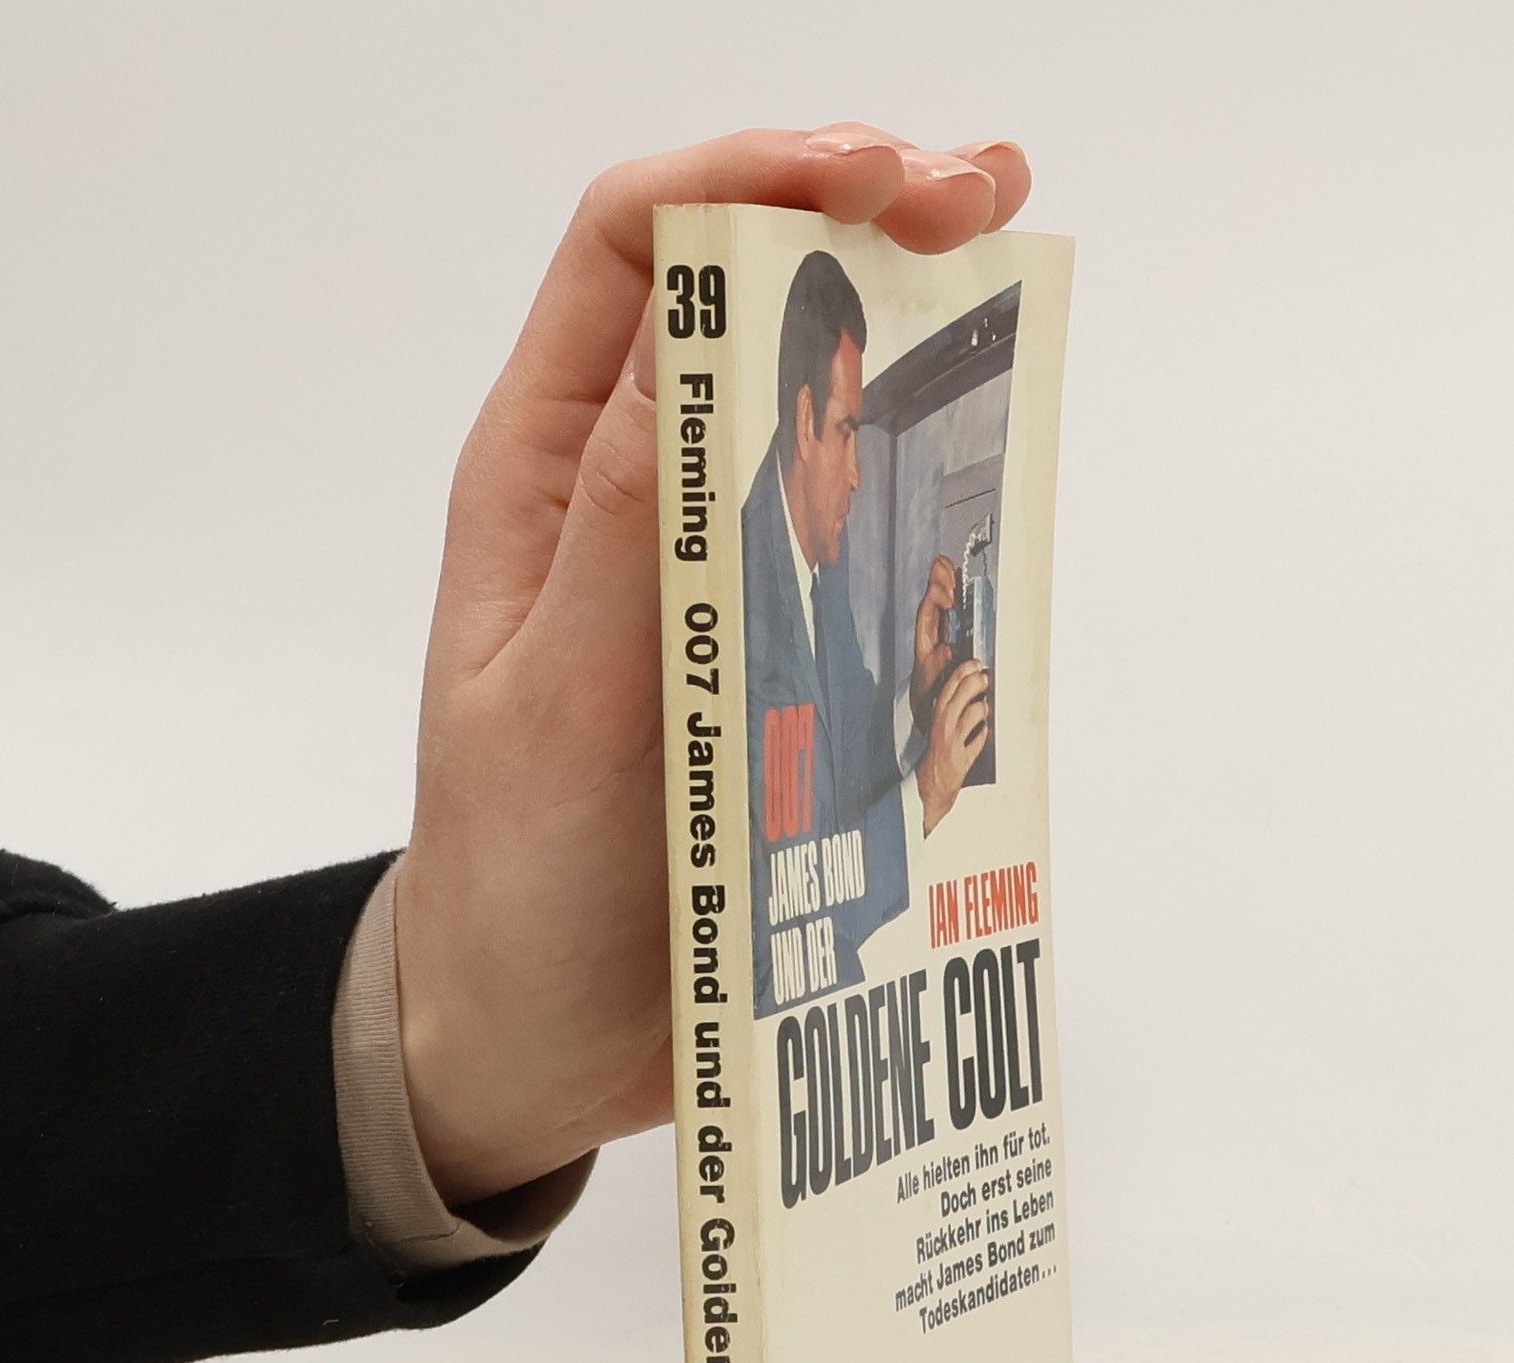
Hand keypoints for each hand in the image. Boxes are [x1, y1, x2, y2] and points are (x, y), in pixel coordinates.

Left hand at [394, 124, 1033, 1203]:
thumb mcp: (546, 710)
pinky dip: (927, 495)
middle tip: (986, 199)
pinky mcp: (777, 659)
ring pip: (815, 415)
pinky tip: (986, 469)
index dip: (750, 180)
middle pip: (740, 306)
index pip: (634, 255)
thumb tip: (702, 355)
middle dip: (857, 224)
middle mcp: (631, 505)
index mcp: (543, 481)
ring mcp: (713, 580)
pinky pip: (861, 549)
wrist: (535, 1036)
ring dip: (905, 344)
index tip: (880, 176)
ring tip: (1001, 299)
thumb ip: (621, 542)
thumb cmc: (512, 881)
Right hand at [917, 659, 990, 836]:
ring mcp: (954, 741)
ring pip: (975, 713)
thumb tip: (970, 684)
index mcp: (936, 714)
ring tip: (982, 709)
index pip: (950, 685)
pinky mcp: (962, 757)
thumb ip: (951, 706)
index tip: (975, 663)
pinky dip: (983, 734)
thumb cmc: (936, 751)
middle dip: (977, 682)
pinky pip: (980, 739)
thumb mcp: (938, 724)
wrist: (929, 784)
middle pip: (964, 693)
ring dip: (983, 708)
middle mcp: (944, 725)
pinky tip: (981, 732)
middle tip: (984, 678)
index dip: (964, 670)